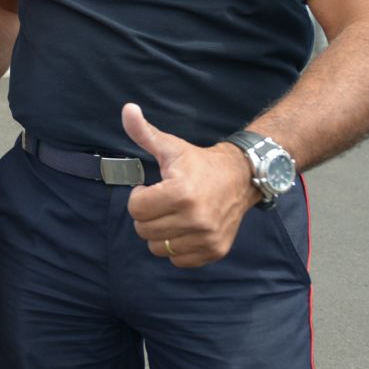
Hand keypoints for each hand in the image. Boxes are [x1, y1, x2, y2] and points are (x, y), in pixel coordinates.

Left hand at [124, 103, 260, 267]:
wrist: (241, 177)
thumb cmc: (199, 162)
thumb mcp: (170, 146)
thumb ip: (144, 132)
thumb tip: (127, 108)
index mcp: (181, 193)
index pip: (136, 209)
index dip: (139, 197)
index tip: (150, 188)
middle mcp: (196, 219)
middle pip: (144, 230)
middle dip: (147, 215)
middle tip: (162, 202)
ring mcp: (207, 237)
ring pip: (158, 248)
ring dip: (160, 233)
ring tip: (172, 215)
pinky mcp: (215, 251)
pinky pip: (178, 260)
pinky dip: (176, 248)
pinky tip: (184, 229)